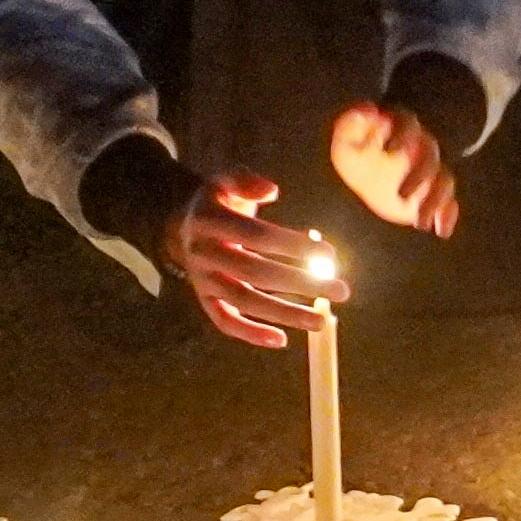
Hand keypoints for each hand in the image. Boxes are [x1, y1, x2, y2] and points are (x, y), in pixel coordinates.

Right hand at [169, 168, 340, 347]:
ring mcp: (202, 280)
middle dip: (301, 283)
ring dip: (285, 313)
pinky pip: (225, 321)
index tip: (330, 255)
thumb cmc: (219, 204)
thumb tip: (271, 190)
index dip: (293, 246)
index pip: (257, 236)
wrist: (180, 228)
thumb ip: (246, 180)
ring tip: (322, 321)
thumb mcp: (224, 181)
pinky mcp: (204, 299)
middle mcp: (202, 252)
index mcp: (209, 220)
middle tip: (340, 291)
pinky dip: (250, 334)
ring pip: (244, 300)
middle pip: (255, 272)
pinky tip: (281, 340)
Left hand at [328, 98, 462, 236]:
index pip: (408, 127)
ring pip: (443, 181)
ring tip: (420, 223)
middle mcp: (422, 148)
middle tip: (402, 195)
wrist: (369, 169)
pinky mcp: (434, 193)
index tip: (389, 152)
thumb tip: (365, 111)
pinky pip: (449, 203)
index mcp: (401, 130)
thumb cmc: (357, 149)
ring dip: (434, 201)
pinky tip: (441, 231)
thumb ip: (351, 125)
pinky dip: (447, 216)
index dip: (401, 137)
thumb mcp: (347, 138)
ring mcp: (431, 171)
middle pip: (429, 157)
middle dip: (418, 176)